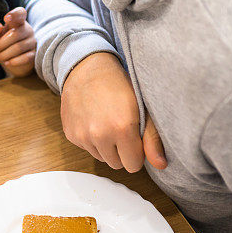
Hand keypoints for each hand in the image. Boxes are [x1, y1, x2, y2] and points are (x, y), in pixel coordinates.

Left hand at [0, 7, 36, 77]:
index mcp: (17, 21)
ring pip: (19, 47)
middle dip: (1, 44)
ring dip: (4, 54)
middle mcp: (27, 29)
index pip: (20, 13)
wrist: (10, 59)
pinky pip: (25, 57)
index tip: (6, 19)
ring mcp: (32, 42)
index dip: (14, 14)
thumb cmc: (2, 42)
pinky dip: (14, 61)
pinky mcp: (34, 54)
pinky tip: (6, 63)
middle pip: (15, 34)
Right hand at [61, 52, 165, 171]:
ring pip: (101, 157)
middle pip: (117, 164)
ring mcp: (82, 135)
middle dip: (122, 151)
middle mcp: (99, 134)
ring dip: (106, 146)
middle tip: (122, 128)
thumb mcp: (142, 107)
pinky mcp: (70, 133)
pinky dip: (92, 140)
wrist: (88, 67)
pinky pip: (87, 148)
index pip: (133, 165)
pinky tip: (94, 120)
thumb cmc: (119, 84)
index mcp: (121, 128)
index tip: (135, 138)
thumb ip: (152, 138)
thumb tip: (161, 165)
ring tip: (108, 122)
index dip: (137, 153)